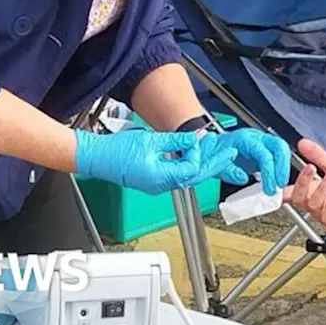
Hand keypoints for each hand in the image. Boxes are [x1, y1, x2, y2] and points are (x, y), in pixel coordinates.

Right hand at [74, 128, 238, 194]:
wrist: (96, 158)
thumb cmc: (116, 152)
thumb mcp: (151, 141)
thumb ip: (175, 141)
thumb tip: (193, 139)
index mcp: (161, 178)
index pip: (192, 169)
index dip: (199, 155)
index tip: (199, 141)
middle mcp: (161, 185)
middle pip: (194, 177)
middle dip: (213, 164)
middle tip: (229, 154)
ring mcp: (157, 184)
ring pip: (186, 177)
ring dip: (201, 164)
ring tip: (214, 153)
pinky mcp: (153, 180)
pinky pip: (176, 175)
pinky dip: (187, 165)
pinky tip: (192, 155)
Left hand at [197, 128, 291, 195]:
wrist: (211, 147)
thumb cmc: (214, 153)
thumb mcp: (216, 164)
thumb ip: (229, 171)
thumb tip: (243, 178)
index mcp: (244, 139)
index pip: (264, 154)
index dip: (270, 172)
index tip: (270, 187)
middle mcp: (256, 138)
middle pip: (279, 146)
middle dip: (283, 167)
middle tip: (280, 184)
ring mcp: (261, 142)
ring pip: (281, 150)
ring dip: (283, 168)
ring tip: (279, 184)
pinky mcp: (264, 149)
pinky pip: (277, 156)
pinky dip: (279, 168)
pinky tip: (275, 180)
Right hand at [283, 139, 325, 234]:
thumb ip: (318, 156)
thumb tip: (303, 143)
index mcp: (311, 191)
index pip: (290, 190)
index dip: (280, 186)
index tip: (277, 176)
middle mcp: (313, 203)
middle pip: (297, 196)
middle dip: (302, 181)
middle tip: (309, 167)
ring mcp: (322, 213)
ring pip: (312, 203)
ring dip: (321, 187)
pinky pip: (324, 211)